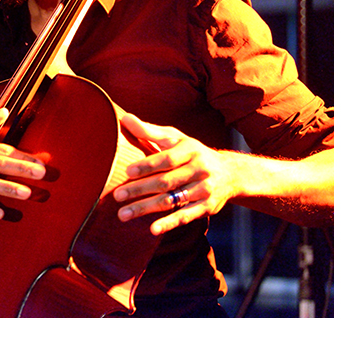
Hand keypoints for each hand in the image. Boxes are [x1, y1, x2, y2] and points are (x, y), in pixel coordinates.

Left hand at [113, 113, 237, 234]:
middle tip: (117, 196)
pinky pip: (186, 216)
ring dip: (146, 208)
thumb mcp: (175, 138)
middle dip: (139, 189)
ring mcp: (204, 189)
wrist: (231, 173)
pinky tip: (152, 229)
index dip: (147, 165)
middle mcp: (200, 169)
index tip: (127, 171)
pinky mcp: (207, 207)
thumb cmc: (192, 152)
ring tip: (123, 214)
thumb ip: (149, 131)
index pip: (166, 159)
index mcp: (190, 150)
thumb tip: (124, 118)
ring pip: (172, 200)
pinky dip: (170, 223)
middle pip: (166, 182)